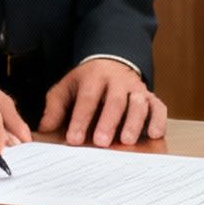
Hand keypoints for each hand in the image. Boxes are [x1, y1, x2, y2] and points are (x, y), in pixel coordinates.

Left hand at [41, 60, 165, 146]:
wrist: (112, 62)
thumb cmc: (87, 82)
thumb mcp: (67, 88)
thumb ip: (55, 107)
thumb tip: (45, 127)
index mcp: (94, 77)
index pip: (87, 97)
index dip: (80, 118)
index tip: (73, 139)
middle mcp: (118, 81)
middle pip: (115, 100)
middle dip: (108, 121)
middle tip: (101, 142)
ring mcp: (136, 89)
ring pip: (139, 103)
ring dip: (134, 122)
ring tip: (126, 140)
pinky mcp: (151, 97)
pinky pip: (158, 107)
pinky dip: (158, 120)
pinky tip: (154, 134)